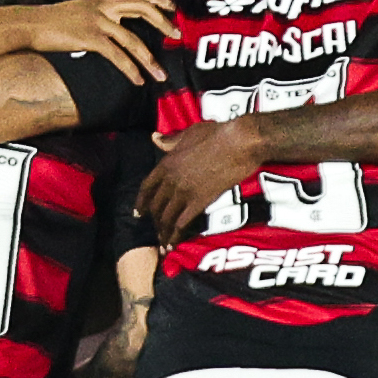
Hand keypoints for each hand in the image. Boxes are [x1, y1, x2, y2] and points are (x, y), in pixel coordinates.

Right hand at [18, 0, 179, 85]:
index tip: (173, 8)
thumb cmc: (54, 19)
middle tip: (177, 35)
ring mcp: (97, 22)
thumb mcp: (82, 6)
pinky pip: (117, 55)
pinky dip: (130, 69)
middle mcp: (104, 7)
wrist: (30, 24)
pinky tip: (138, 80)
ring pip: (133, 39)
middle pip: (143, 9)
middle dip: (163, 23)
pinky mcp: (89, 38)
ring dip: (150, 59)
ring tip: (161, 75)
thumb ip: (104, 2)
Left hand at [136, 119, 265, 242]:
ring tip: (164, 244)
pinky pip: (181, 223)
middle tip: (157, 230)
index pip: (147, 187)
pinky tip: (174, 244)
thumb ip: (171, 140)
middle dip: (155, 221)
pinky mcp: (199, 202)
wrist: (238, 143)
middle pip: (156, 206)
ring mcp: (183, 192)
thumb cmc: (217, 134)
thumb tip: (155, 138)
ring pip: (166, 217)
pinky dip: (175, 236)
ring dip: (163, 232)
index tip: (138, 214)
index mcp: (166, 163)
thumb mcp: (189, 133)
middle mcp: (170, 180)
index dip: (141, 202)